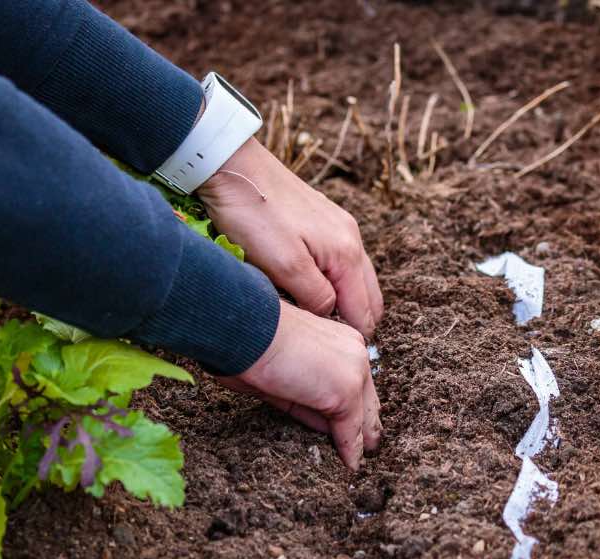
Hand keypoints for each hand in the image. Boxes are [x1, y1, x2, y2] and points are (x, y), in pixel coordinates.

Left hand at [198, 138, 383, 338]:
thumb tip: (331, 317)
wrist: (230, 165)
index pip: (364, 312)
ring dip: (345, 304)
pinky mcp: (323, 221)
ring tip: (317, 323)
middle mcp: (351, 240)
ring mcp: (339, 228)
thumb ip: (315, 297)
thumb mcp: (283, 266)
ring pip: (356, 281)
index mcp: (346, 254)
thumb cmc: (253, 214)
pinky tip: (310, 291)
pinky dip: (335, 284)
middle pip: (369, 298)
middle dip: (355, 323)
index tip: (327, 353)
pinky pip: (341, 264)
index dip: (349, 337)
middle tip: (326, 344)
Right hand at [219, 300, 380, 469]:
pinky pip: (350, 429)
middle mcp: (354, 351)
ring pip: (363, 415)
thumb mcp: (282, 375)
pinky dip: (350, 450)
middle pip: (367, 399)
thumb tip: (325, 426)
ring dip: (360, 440)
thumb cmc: (247, 344)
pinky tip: (350, 464)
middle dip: (365, 424)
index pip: (355, 381)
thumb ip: (306, 398)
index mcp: (339, 339)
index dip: (357, 406)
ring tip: (359, 460)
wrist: (243, 329)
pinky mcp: (345, 391)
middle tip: (367, 448)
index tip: (355, 426)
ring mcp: (353, 371)